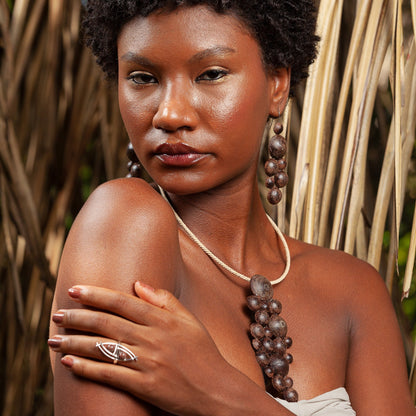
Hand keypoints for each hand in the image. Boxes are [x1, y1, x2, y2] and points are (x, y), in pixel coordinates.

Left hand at [49, 282, 232, 415]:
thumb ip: (164, 299)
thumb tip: (138, 283)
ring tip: (52, 339)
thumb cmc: (203, 352)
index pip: (122, 301)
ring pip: (103, 348)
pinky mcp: (145, 386)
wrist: (217, 389)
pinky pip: (110, 375)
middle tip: (56, 314)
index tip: (74, 289)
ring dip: (74, 342)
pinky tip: (69, 363)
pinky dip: (87, 368)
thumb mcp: (189, 319)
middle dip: (78, 317)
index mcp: (163, 319)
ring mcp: (148, 362)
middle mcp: (153, 338)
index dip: (96, 294)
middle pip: (107, 323)